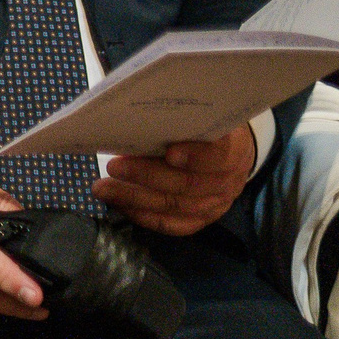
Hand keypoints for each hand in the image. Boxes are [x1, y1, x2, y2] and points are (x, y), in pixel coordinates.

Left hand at [95, 123, 254, 235]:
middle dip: (147, 176)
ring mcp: (217, 202)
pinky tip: (121, 205)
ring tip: (105, 189)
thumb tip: (135, 116)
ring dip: (136, 199)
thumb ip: (178, 118)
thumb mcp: (201, 114)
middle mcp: (228, 179)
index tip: (169, 152)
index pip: (219, 154)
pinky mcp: (203, 217)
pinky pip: (174, 224)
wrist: (229, 149)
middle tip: (114, 167)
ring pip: (177, 207)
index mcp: (234, 147)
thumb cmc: (205, 126)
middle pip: (189, 184)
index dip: (195, 156)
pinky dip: (145, 216)